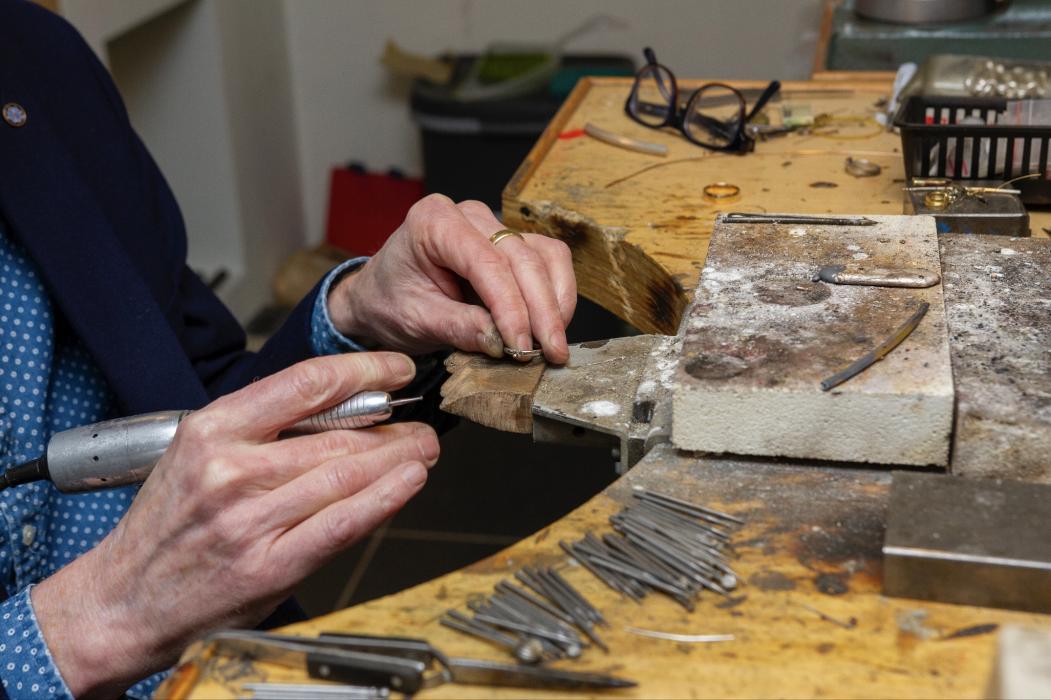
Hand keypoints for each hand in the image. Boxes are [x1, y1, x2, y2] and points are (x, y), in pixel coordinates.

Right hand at [32, 353, 438, 697]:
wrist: (125, 599)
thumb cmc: (169, 523)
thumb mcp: (198, 453)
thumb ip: (262, 428)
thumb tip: (342, 405)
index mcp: (212, 431)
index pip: (305, 384)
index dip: (363, 371)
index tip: (395, 369)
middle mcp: (231, 471)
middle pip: (336, 434)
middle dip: (391, 427)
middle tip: (419, 424)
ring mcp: (251, 521)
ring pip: (345, 475)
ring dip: (398, 459)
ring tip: (422, 449)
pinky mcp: (269, 566)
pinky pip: (342, 524)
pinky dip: (384, 499)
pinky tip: (410, 481)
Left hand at [327, 194, 576, 362]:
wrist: (381, 295)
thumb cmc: (389, 300)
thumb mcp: (415, 320)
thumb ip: (457, 327)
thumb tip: (502, 341)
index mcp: (434, 222)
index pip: (486, 262)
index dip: (510, 306)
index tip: (521, 345)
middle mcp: (469, 216)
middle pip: (522, 258)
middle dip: (541, 310)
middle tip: (551, 352)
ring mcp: (494, 227)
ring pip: (544, 256)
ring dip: (554, 302)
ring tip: (552, 344)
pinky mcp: (512, 244)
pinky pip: (548, 260)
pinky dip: (556, 294)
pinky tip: (549, 326)